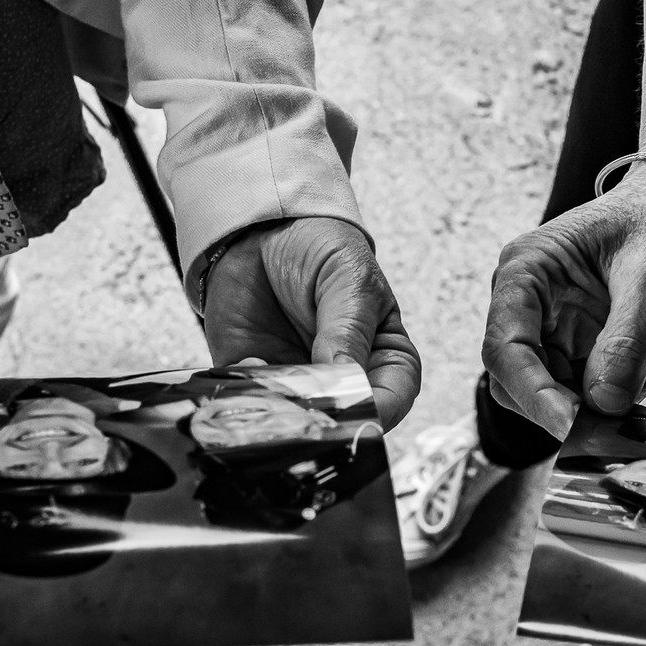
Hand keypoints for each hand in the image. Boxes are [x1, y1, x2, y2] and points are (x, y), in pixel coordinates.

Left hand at [201, 217, 419, 427]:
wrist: (259, 228)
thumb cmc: (320, 247)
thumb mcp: (349, 280)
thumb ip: (349, 331)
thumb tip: (347, 379)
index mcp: (383, 355)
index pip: (393, 397)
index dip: (379, 409)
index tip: (355, 406)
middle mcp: (343, 378)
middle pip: (344, 417)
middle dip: (325, 412)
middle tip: (308, 392)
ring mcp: (300, 383)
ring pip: (297, 417)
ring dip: (285, 405)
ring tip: (277, 371)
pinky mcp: (258, 379)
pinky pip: (254, 401)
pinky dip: (251, 391)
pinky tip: (252, 358)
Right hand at [483, 163, 645, 437]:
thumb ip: (625, 342)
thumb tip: (604, 404)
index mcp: (526, 271)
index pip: (506, 347)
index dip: (533, 394)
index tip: (571, 425)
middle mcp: (526, 302)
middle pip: (519, 381)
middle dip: (564, 414)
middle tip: (619, 433)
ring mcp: (549, 324)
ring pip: (548, 393)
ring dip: (589, 415)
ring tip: (640, 412)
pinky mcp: (575, 340)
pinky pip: (578, 388)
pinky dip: (606, 403)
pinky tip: (641, 391)